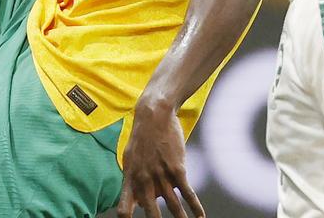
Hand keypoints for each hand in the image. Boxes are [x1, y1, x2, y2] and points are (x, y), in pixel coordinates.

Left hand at [116, 96, 204, 217]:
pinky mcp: (177, 169)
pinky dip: (195, 207)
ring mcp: (161, 175)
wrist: (153, 115)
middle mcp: (144, 180)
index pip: (123, 209)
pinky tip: (200, 217)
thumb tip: (141, 202)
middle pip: (150, 214)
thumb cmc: (141, 138)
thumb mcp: (130, 159)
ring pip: (173, 207)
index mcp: (129, 179)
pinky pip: (187, 194)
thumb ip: (135, 181)